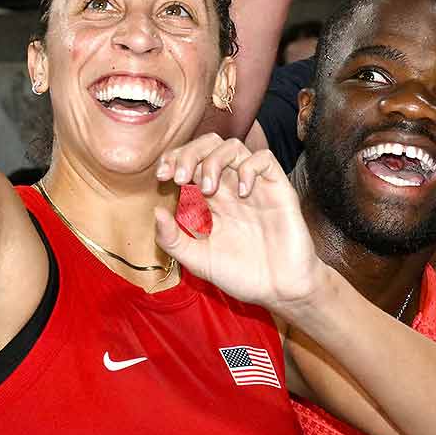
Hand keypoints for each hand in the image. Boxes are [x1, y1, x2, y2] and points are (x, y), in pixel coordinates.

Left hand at [154, 135, 326, 320]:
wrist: (279, 289)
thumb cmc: (241, 276)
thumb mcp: (196, 261)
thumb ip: (172, 239)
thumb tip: (156, 211)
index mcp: (210, 201)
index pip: (189, 161)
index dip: (173, 160)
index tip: (162, 177)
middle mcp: (231, 188)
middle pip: (209, 145)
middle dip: (189, 153)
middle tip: (179, 177)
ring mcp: (254, 187)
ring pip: (234, 147)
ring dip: (214, 160)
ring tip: (208, 189)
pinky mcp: (278, 189)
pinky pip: (265, 159)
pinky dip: (249, 168)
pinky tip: (244, 192)